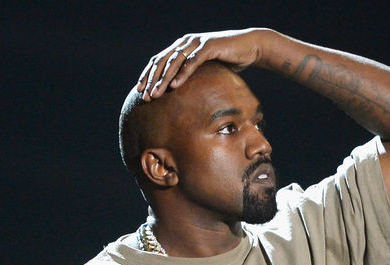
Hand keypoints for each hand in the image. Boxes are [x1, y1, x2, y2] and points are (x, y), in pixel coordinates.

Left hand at [136, 28, 268, 100]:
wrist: (250, 47)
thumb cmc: (228, 60)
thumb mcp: (206, 69)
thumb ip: (193, 75)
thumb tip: (181, 92)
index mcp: (182, 46)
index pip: (159, 60)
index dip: (148, 75)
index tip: (139, 90)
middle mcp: (186, 42)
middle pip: (162, 61)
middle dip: (151, 80)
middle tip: (144, 96)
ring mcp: (197, 43)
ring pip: (174, 62)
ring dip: (163, 79)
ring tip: (156, 94)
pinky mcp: (209, 46)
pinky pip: (192, 62)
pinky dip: (182, 74)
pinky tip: (174, 86)